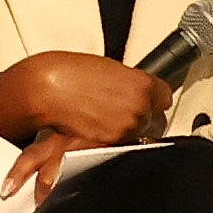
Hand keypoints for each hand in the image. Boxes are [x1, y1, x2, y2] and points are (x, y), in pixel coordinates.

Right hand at [0, 51, 171, 204]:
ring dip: (129, 129)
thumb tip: (136, 91)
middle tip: (123, 110)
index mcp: (143, 85)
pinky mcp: (111, 142)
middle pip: (156, 119)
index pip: (165, 97)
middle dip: (143, 116)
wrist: (46, 89)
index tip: (148, 100)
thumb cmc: (70, 74)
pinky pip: (123, 144)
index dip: (153, 99)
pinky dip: (115, 138)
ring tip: (108, 119)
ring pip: (140, 134)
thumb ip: (131, 83)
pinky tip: (102, 129)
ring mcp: (126, 128)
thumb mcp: (110, 69)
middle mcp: (140, 108)